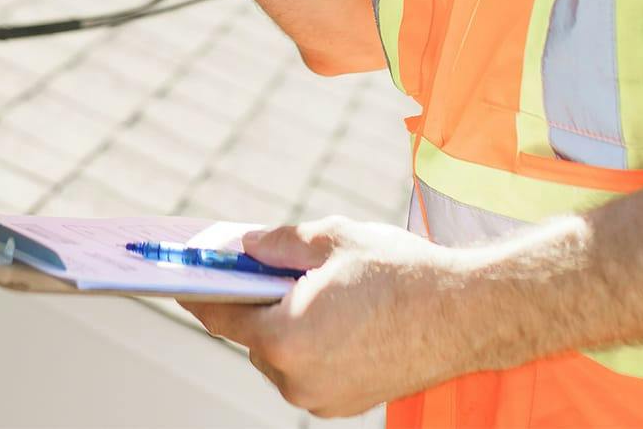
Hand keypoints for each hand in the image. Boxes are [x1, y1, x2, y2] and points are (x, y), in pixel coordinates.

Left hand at [179, 218, 468, 418]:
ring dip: (286, 324)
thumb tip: (245, 246)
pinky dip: (311, 343)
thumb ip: (278, 243)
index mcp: (284, 336)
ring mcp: (320, 398)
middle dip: (256, 302)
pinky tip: (333, 315)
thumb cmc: (398, 273)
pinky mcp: (344, 403)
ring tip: (310, 288)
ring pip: (282, 355)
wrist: (462, 315)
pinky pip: (309, 370)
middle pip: (253, 336)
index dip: (200, 294)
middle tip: (262, 268)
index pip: (222, 317)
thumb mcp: (331, 239)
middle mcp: (296, 377)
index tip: (179, 281)